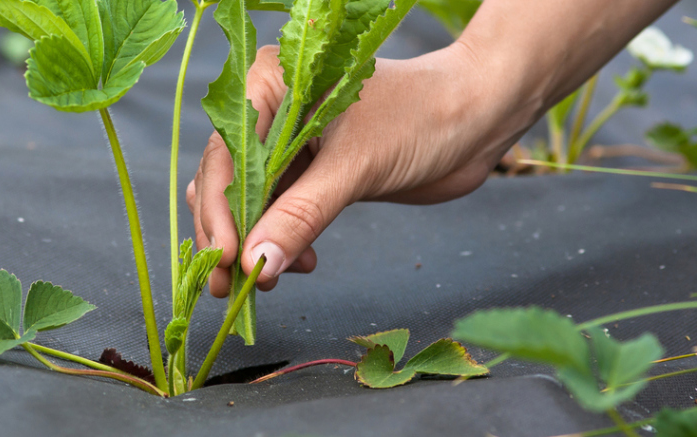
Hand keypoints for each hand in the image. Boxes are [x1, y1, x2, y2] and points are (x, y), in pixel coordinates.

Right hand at [187, 43, 533, 296]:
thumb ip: (301, 215)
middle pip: (227, 182)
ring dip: (254, 244)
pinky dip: (280, 241)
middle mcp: (270, 111)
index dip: (219, 212)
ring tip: (268, 279)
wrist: (479, 117)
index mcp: (268, 86)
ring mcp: (289, 144)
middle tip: (230, 285)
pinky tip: (300, 262)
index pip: (224, 157)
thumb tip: (256, 264)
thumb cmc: (422, 117)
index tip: (226, 260)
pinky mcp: (312, 173)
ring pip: (249, 202)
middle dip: (230, 235)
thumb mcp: (355, 166)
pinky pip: (278, 212)